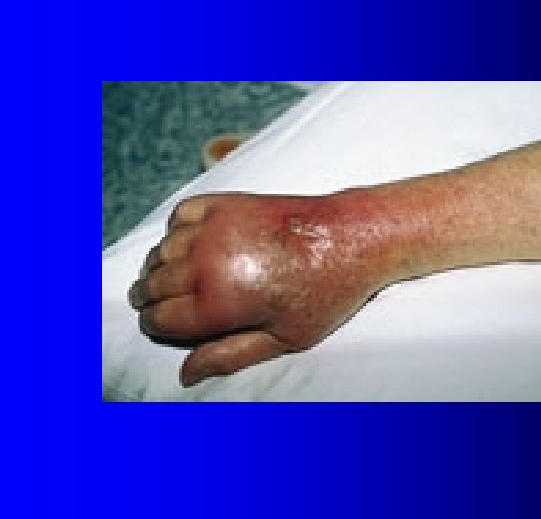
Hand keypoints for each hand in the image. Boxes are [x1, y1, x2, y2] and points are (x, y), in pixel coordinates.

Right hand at [129, 193, 385, 385]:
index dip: (157, 328)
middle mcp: (206, 260)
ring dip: (161, 268)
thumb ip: (229, 356)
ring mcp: (214, 227)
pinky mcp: (226, 203)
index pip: (158, 319)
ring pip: (160, 251)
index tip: (170, 329)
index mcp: (218, 300)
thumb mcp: (283, 338)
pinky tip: (195, 245)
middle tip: (168, 307)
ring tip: (179, 280)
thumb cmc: (326, 293)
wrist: (353, 238)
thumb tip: (186, 374)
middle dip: (153, 300)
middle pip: (150, 284)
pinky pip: (179, 215)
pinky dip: (177, 231)